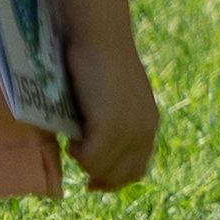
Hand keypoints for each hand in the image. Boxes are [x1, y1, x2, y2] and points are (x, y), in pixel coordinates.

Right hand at [75, 44, 163, 194]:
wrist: (101, 38)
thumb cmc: (99, 61)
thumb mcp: (113, 98)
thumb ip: (112, 122)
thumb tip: (93, 147)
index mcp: (149, 123)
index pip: (137, 169)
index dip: (115, 179)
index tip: (93, 181)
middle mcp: (145, 130)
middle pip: (122, 175)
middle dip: (98, 175)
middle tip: (77, 157)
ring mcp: (129, 131)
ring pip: (102, 169)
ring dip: (84, 160)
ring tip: (73, 140)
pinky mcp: (110, 127)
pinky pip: (90, 158)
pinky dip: (78, 153)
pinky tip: (71, 137)